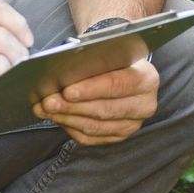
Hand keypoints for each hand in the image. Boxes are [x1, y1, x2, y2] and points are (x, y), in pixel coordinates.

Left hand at [33, 57, 158, 145]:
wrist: (126, 73)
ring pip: (95, 127)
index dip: (90, 89)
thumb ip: (92, 62)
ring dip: (67, 118)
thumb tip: (63, 72)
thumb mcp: (110, 54)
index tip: (67, 90)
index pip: (117, 85)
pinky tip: (57, 118)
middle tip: (49, 102)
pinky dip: (70, 128)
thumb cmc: (114, 60)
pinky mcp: (119, 136)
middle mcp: (144, 105)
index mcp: (146, 79)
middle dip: (72, 107)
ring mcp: (133, 124)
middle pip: (104, 110)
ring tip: (46, 109)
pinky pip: (91, 138)